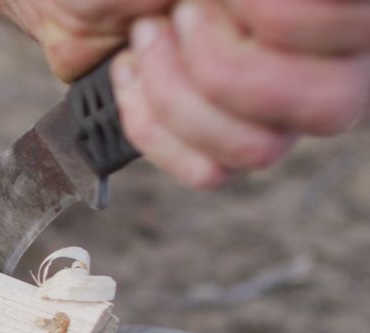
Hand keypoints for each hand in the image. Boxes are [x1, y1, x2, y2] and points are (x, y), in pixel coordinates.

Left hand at [0, 0, 369, 187]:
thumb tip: (236, 10)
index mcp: (320, 1)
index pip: (349, 24)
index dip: (284, 19)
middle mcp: (316, 51)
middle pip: (327, 104)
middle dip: (225, 65)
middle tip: (179, 17)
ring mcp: (272, 104)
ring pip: (261, 149)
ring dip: (178, 95)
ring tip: (144, 38)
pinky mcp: (218, 142)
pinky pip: (208, 171)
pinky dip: (152, 125)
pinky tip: (129, 74)